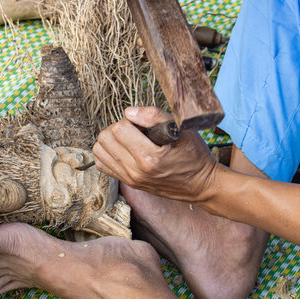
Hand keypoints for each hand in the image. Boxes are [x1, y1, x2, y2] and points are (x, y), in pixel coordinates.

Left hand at [92, 106, 218, 202]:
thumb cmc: (194, 156)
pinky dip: (108, 153)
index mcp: (150, 158)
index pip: (119, 128)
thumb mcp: (182, 130)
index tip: (142, 123)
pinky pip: (102, 164)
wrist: (200, 184)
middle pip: (105, 138)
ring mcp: (130, 179)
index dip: (130, 120)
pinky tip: (123, 149)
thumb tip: (129, 112)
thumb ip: (154, 116)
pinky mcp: (128, 183)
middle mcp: (136, 171)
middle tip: (134, 129)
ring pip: (99, 151)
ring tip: (128, 139)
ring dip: (110, 139)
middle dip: (117, 127)